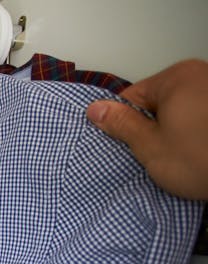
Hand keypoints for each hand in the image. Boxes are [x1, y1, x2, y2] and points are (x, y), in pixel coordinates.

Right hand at [86, 59, 207, 200]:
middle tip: (153, 157)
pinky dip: (195, 135)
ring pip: (180, 112)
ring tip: (179, 159)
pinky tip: (197, 156)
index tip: (127, 147)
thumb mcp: (150, 146)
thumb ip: (121, 125)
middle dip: (151, 128)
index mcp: (176, 77)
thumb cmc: (201, 159)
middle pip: (157, 102)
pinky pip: (200, 118)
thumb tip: (95, 109)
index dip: (124, 124)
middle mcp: (201, 74)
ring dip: (174, 134)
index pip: (131, 97)